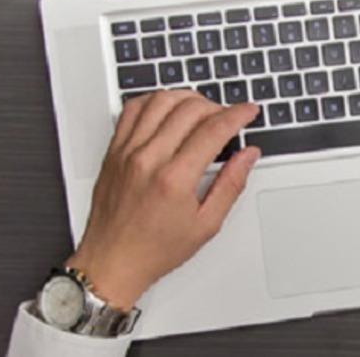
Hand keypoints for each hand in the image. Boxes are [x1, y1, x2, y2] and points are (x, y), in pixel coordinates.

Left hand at [65, 91, 260, 309]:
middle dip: (217, 106)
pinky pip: (132, 109)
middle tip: (227, 117)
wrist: (111, 262)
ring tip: (200, 109)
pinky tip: (166, 108)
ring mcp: (127, 152)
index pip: (213, 130)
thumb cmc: (154, 250)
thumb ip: (231, 185)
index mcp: (174, 180)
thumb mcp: (206, 225)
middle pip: (190, 109)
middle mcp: (148, 160)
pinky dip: (154, 100)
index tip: (248, 111)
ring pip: (160, 101)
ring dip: (187, 98)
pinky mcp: (113, 151)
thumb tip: (247, 156)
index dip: (237, 115)